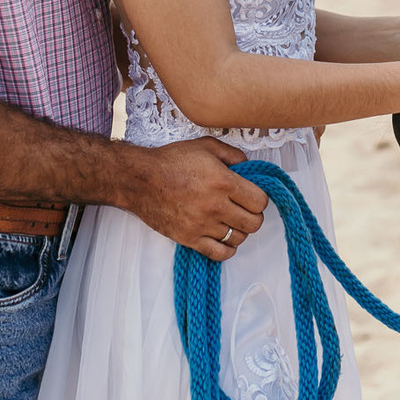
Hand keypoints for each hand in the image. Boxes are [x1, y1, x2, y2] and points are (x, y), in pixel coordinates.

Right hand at [130, 136, 267, 259]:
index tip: (251, 196)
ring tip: (230, 221)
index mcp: (223, 181)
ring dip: (239, 230)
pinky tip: (222, 237)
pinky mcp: (190, 238)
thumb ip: (233, 155)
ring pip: (238, 238)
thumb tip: (249, 167)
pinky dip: (227, 248)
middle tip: (244, 209)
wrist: (140, 179)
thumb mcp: (206, 146)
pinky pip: (220, 254)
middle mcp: (216, 206)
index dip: (259, 199)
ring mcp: (202, 224)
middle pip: (253, 224)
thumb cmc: (171, 161)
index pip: (260, 202)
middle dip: (253, 216)